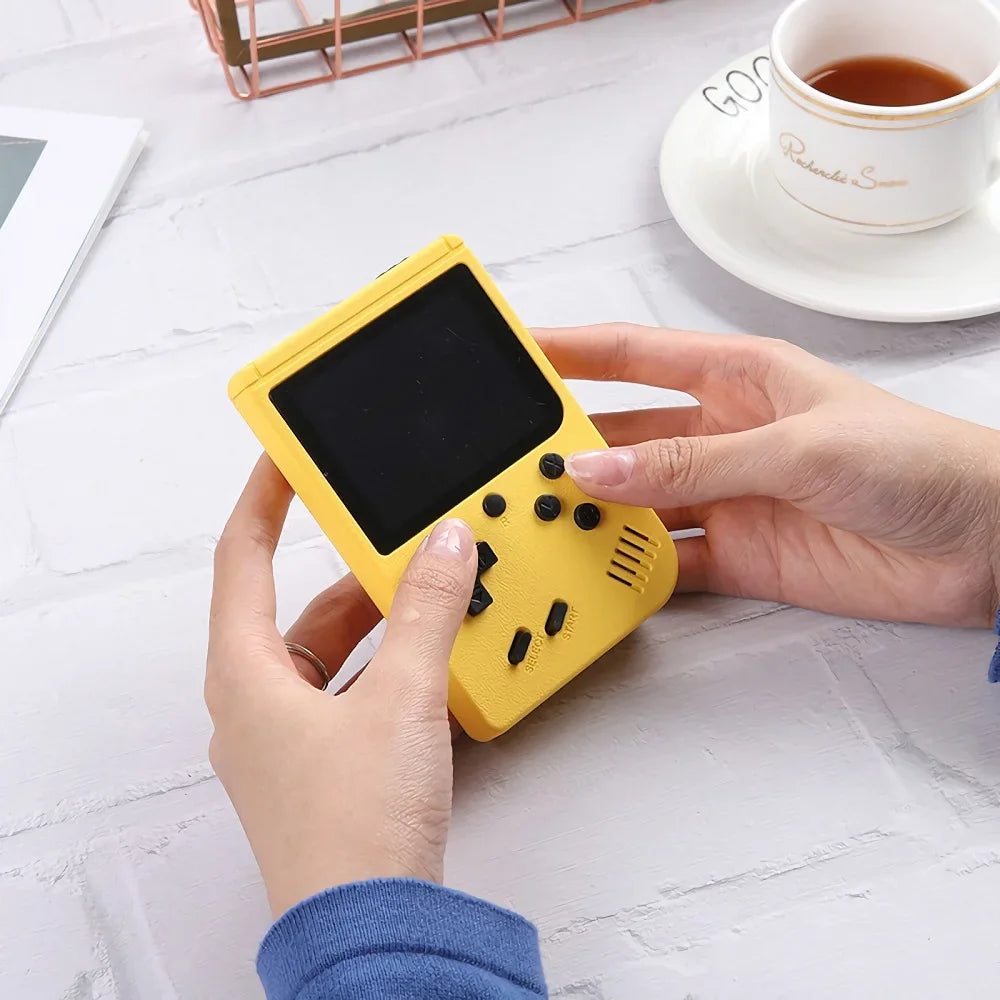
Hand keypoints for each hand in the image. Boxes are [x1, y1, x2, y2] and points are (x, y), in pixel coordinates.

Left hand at [205, 457, 476, 918]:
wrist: (373, 928)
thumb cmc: (354, 833)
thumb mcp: (402, 699)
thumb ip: (427, 612)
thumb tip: (443, 547)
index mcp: (247, 676)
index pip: (243, 558)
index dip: (266, 499)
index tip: (287, 458)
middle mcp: (259, 703)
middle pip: (299, 605)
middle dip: (351, 567)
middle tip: (393, 530)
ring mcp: (291, 737)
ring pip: (332, 649)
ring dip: (380, 617)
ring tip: (430, 588)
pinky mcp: (327, 763)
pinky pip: (354, 687)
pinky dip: (390, 661)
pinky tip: (433, 653)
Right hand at [535, 325, 999, 629]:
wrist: (983, 544)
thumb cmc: (917, 460)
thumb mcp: (796, 446)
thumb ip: (693, 463)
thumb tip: (599, 471)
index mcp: (736, 379)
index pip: (631, 356)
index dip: (568, 351)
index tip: (512, 352)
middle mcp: (722, 437)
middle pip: (622, 438)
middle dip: (567, 448)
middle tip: (513, 463)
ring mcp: (728, 498)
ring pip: (636, 504)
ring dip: (595, 515)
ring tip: (544, 523)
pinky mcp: (740, 556)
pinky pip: (667, 564)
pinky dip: (633, 573)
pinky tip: (602, 574)